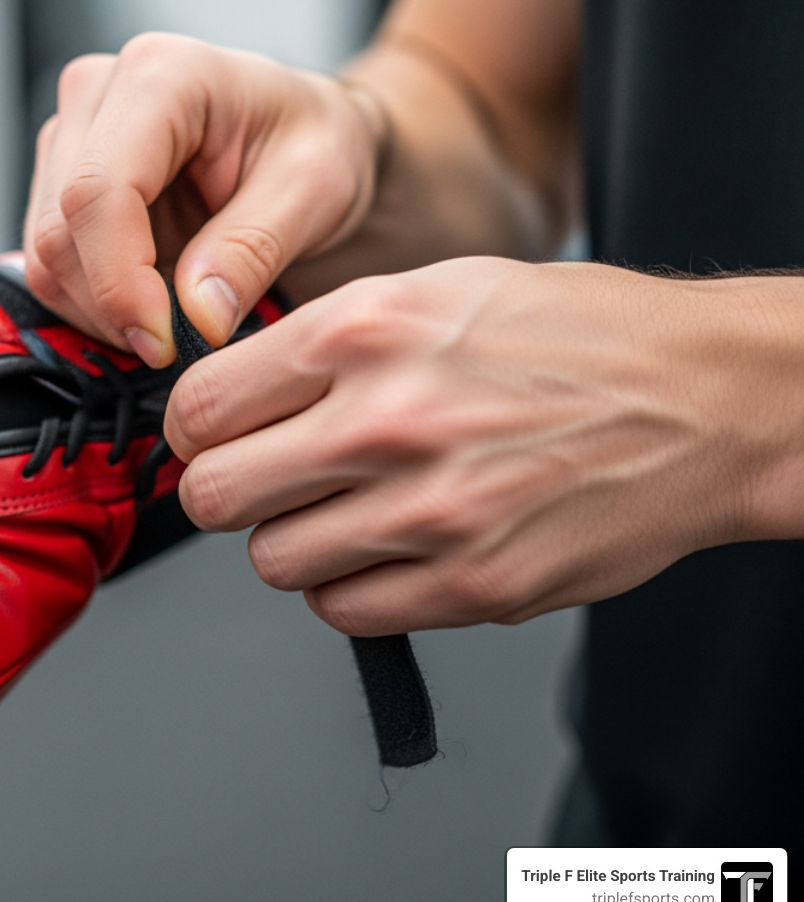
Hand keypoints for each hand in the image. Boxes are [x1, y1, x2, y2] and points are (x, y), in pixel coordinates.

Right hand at [21, 32, 383, 365]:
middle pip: (59, 230)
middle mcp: (96, 95)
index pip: (98, 191)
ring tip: (178, 316)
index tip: (164, 342)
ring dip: (102, 311)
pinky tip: (152, 302)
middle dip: (113, 307)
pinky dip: (95, 306)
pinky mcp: (58, 182)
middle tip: (181, 343)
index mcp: (161, 75)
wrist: (305, 135)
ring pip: (43, 256)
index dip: (119, 280)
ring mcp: (69, 138)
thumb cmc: (316, 141)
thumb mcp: (316, 189)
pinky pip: (50, 267)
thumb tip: (197, 318)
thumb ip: (254, 249)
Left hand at [164, 257, 771, 634]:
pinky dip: (351, 586)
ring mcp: (430, 512)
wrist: (706, 399)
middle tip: (264, 480)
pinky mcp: (473, 586)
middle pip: (216, 495)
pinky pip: (344, 610)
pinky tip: (391, 547)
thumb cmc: (575, 337)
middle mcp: (386, 420)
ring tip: (347, 509)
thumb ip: (322, 345)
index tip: (213, 437)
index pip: (200, 407)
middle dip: (227, 491)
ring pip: (273, 562)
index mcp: (365, 331)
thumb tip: (230, 398)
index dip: (195, 430)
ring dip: (295, 540)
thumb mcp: (434, 290)